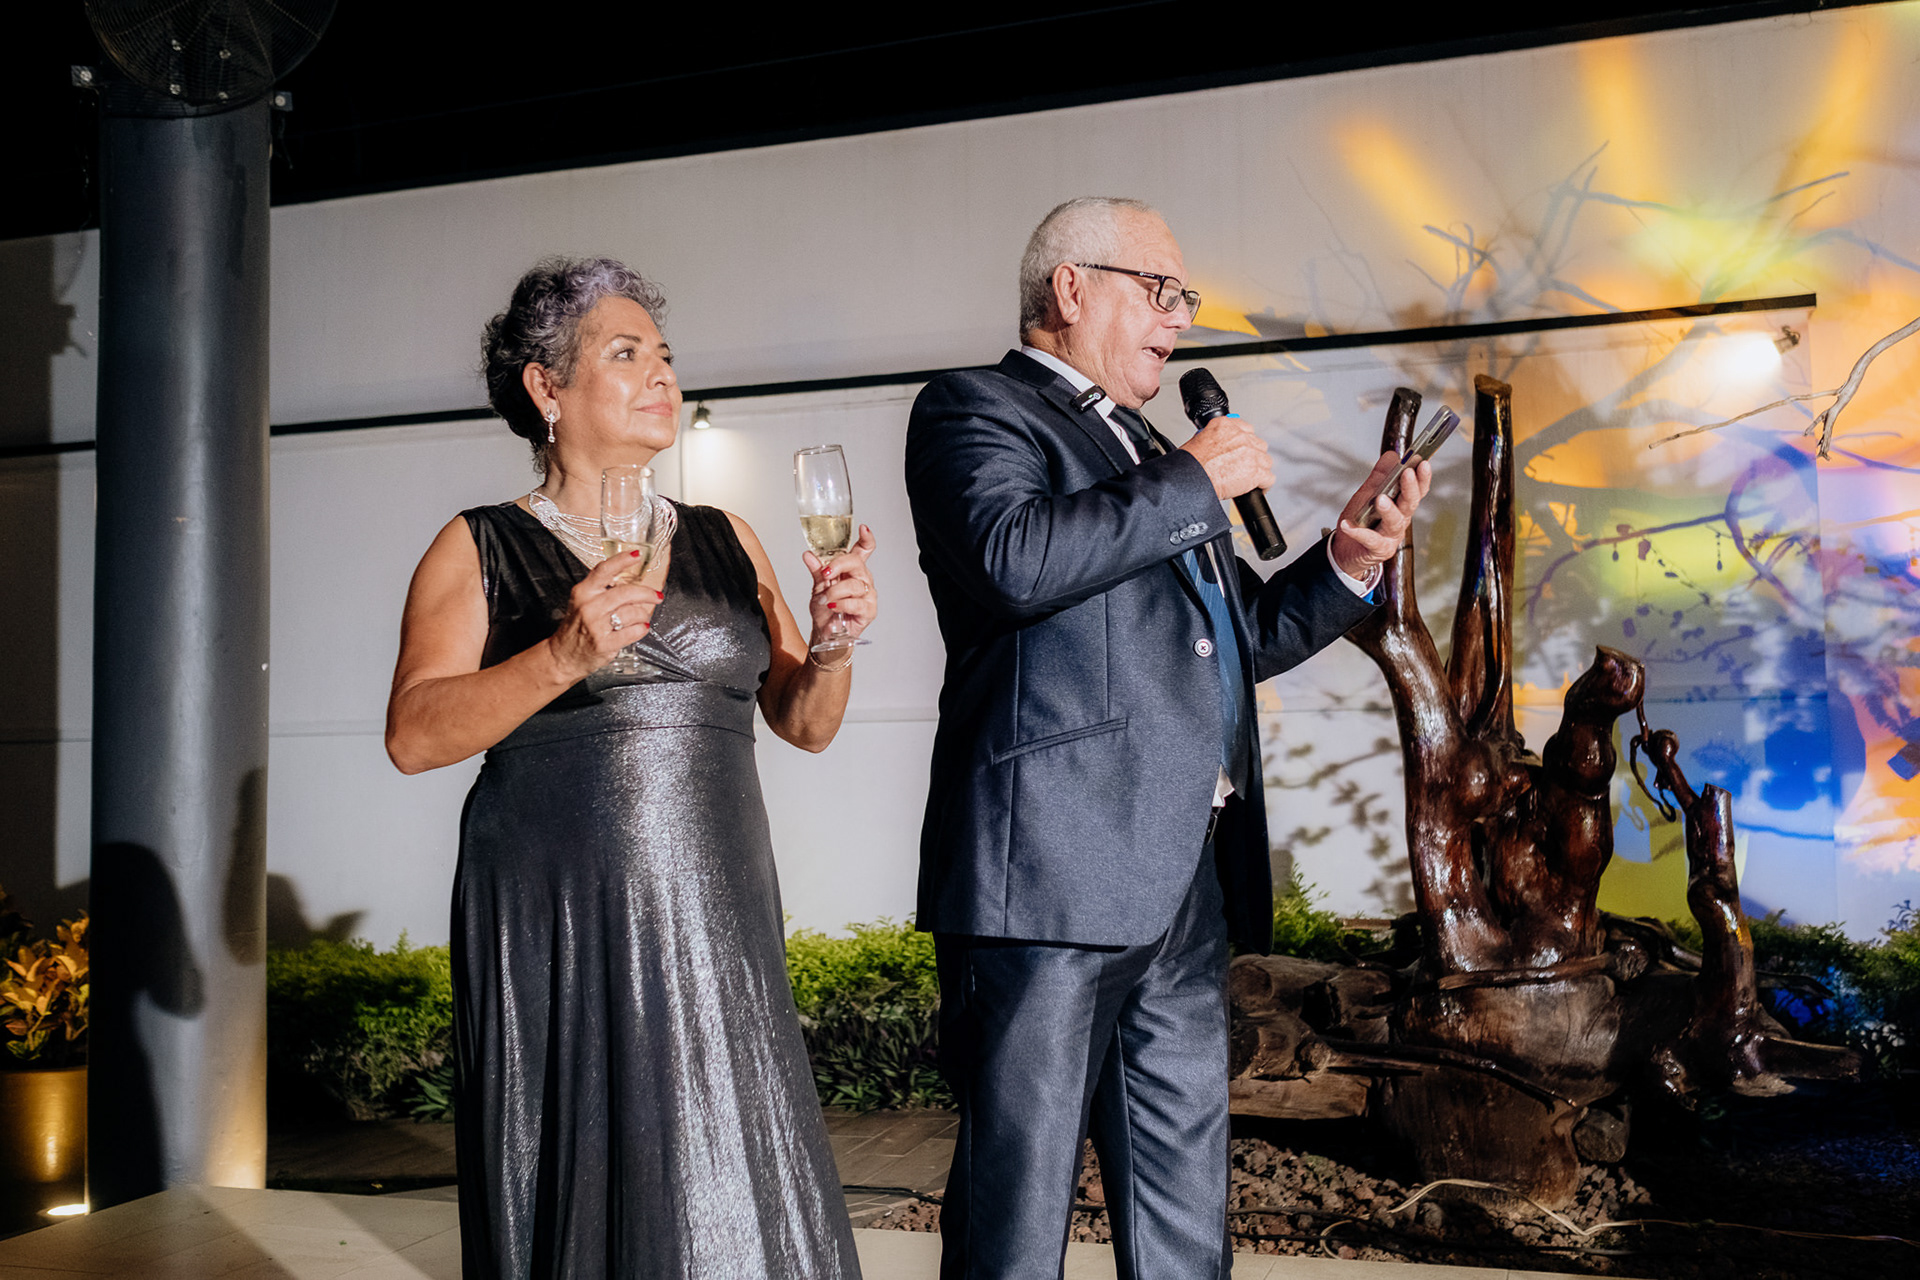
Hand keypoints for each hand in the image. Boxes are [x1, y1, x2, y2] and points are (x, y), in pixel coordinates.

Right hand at [544, 549, 665, 679]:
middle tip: (656, 595)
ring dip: (643, 615)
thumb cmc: (577, 627)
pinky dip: (642, 629)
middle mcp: (589, 607)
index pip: (603, 570)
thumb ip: (601, 589)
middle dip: (646, 593)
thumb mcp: (582, 601)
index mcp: (583, 592)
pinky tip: (640, 628)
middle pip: (625, 593)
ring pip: (632, 613)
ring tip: (642, 617)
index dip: (621, 560)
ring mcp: (596, 626)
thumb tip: (631, 579)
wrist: (563, 655)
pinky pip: (633, 632)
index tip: (636, 555)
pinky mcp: (604, 644)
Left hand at [805, 524, 877, 645]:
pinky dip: (842, 604)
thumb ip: (817, 571)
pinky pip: (856, 602)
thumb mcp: (818, 587)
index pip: (864, 550)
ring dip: (835, 592)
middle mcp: (862, 579)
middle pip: (857, 562)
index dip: (866, 538)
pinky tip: (834, 607)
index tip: (864, 528)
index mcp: (852, 570)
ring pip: (854, 584)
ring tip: (825, 600)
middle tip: (826, 574)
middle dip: (839, 565)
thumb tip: (808, 555)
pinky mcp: (869, 610)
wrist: (825, 633)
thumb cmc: (825, 609)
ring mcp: (868, 594)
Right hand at [1179, 414, 1273, 499]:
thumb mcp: (1198, 439)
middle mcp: (1240, 436)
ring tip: (1249, 479)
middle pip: (1258, 446)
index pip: (1247, 429)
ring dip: (1259, 471)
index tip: (1243, 450)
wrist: (1190, 480)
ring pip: (1265, 462)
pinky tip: (1256, 489)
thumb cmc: (1190, 464)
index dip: (1246, 443)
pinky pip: (1268, 479)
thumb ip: (1214, 438)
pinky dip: (1263, 485)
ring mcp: (1250, 454)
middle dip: (1253, 457)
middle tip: (1244, 467)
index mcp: (1225, 425)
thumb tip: (1219, 445)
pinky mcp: (1255, 472)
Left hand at [1330, 451, 1431, 579]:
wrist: (1346, 550)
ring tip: (1380, 499)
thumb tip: (1392, 455)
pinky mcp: (1378, 549)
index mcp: (1401, 505)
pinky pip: (1369, 539)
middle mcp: (1400, 520)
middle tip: (1407, 473)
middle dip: (1410, 488)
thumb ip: (1380, 476)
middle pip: (1410, 504)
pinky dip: (1358, 532)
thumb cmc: (1361, 521)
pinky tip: (1348, 525)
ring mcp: (1390, 536)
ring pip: (1394, 522)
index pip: (1417, 490)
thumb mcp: (1368, 494)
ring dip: (1389, 510)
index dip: (1422, 477)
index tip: (1422, 463)